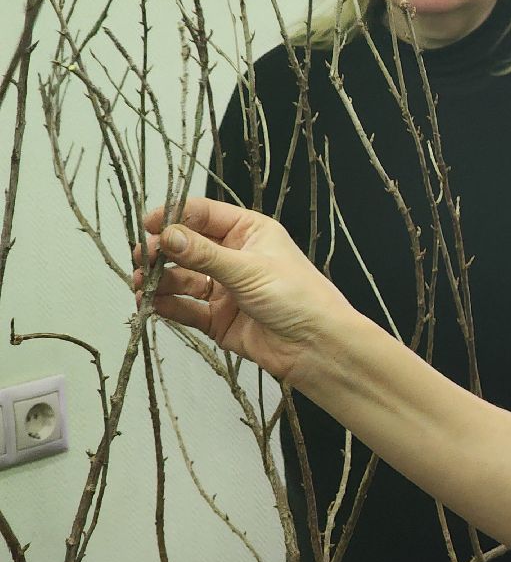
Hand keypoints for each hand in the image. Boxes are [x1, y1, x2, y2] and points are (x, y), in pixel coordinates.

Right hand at [133, 197, 355, 384]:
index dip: (174, 217)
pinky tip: (152, 304)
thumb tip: (167, 235)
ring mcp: (226, 289)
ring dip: (161, 280)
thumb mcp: (248, 269)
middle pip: (187, 247)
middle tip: (143, 258)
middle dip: (162, 252)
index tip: (148, 225)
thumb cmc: (299, 298)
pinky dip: (167, 305)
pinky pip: (186, 308)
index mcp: (250, 232)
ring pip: (183, 279)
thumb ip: (204, 254)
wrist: (316, 346)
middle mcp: (235, 257)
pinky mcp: (219, 318)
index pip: (203, 215)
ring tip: (143, 283)